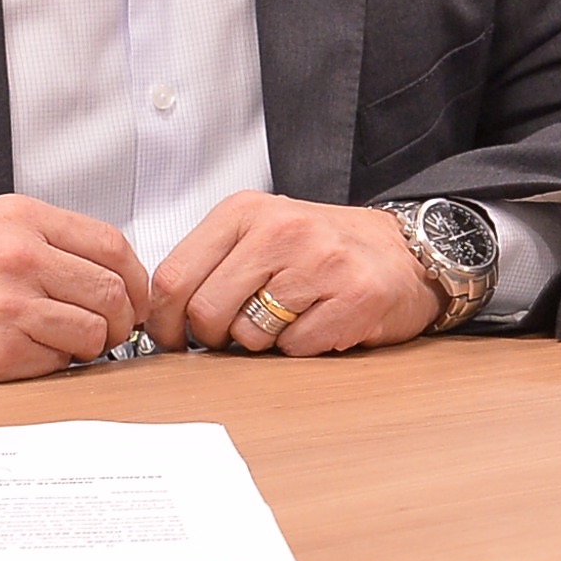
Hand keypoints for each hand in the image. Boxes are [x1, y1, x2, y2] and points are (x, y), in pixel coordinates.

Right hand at [0, 194, 148, 400]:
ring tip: (73, 343)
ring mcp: (11, 304)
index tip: (132, 294)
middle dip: (123, 316)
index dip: (134, 276)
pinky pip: (62, 359)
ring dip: (94, 343)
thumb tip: (110, 266)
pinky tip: (36, 353)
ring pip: (95, 328)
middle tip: (113, 328)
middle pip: (113, 289)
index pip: (111, 243)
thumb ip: (47, 238)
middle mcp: (18, 255)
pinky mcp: (2, 350)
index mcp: (19, 218)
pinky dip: (59, 362)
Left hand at [148, 193, 443, 355]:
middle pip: (205, 312)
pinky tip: (321, 320)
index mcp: (245, 211)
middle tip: (241, 329)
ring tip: (291, 315)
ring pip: (249, 336)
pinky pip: (296, 349)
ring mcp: (320, 261)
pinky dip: (302, 346)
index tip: (171, 337)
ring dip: (263, 342)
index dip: (164, 322)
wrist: (405, 253)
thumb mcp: (258, 235)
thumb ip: (209, 265)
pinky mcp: (353, 296)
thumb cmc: (324, 250)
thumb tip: (156, 316)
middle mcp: (281, 229)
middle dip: (215, 337)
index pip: (174, 277)